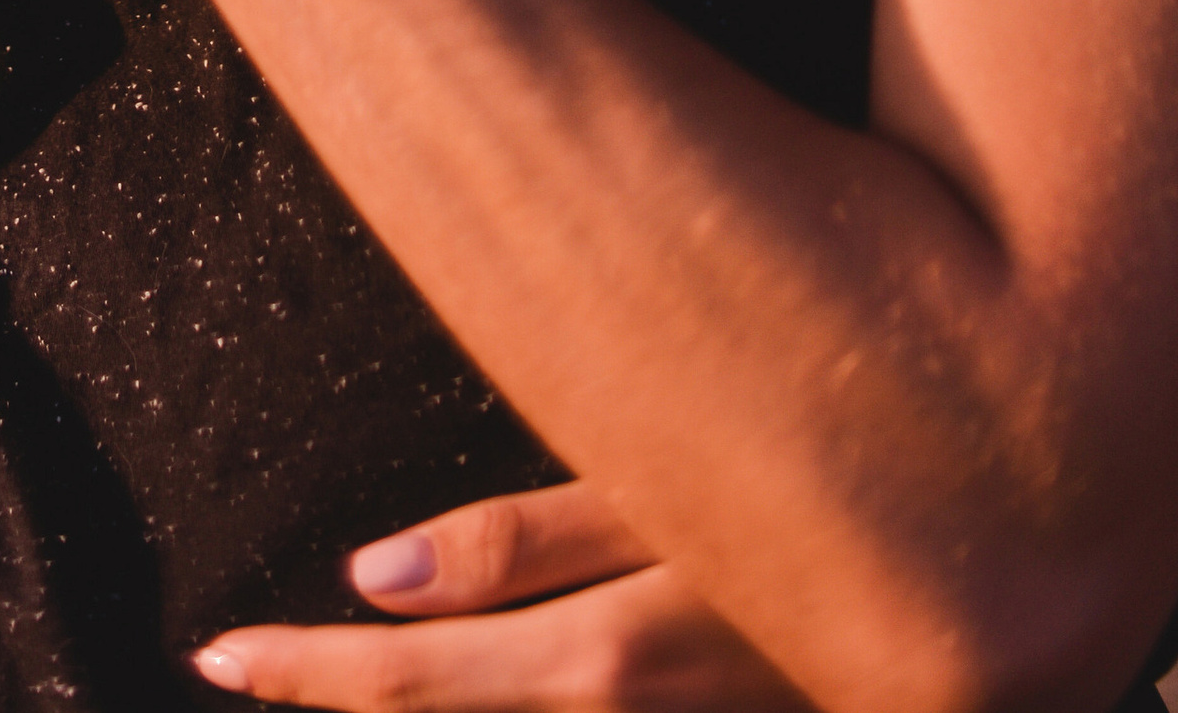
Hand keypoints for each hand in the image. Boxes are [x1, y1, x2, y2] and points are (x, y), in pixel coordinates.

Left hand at [189, 482, 812, 706]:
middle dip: (330, 697)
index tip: (216, 654)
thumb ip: (526, 541)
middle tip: (231, 664)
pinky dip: (492, 703)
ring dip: (407, 703)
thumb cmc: (811, 500)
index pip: (412, 682)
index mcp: (601, 665)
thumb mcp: (666, 497)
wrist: (974, 597)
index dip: (305, 673)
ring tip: (315, 669)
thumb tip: (372, 575)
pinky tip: (449, 673)